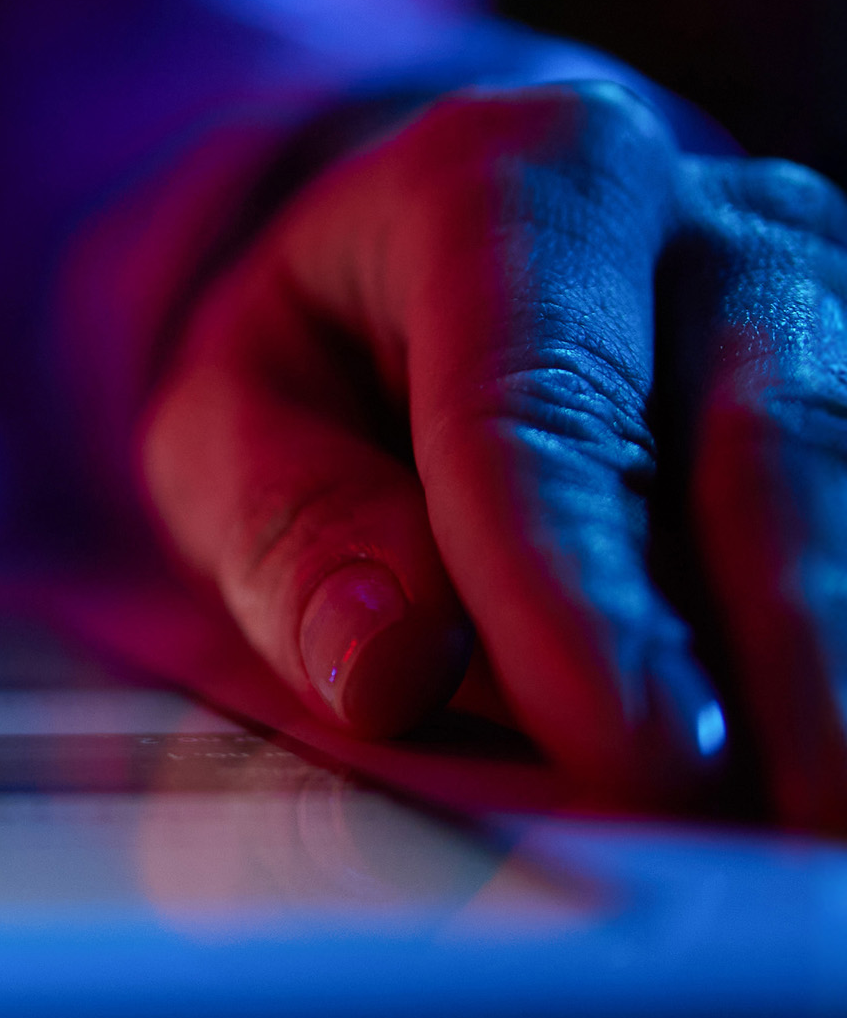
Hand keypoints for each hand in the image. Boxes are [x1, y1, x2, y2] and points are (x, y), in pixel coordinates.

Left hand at [142, 81, 846, 828]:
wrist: (455, 249)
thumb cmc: (333, 351)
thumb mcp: (231, 412)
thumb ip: (289, 527)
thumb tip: (391, 667)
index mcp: (513, 186)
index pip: (543, 410)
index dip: (583, 591)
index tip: (627, 752)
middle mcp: (717, 222)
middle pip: (781, 442)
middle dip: (798, 649)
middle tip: (796, 831)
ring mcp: (843, 297)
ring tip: (833, 831)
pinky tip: (841, 775)